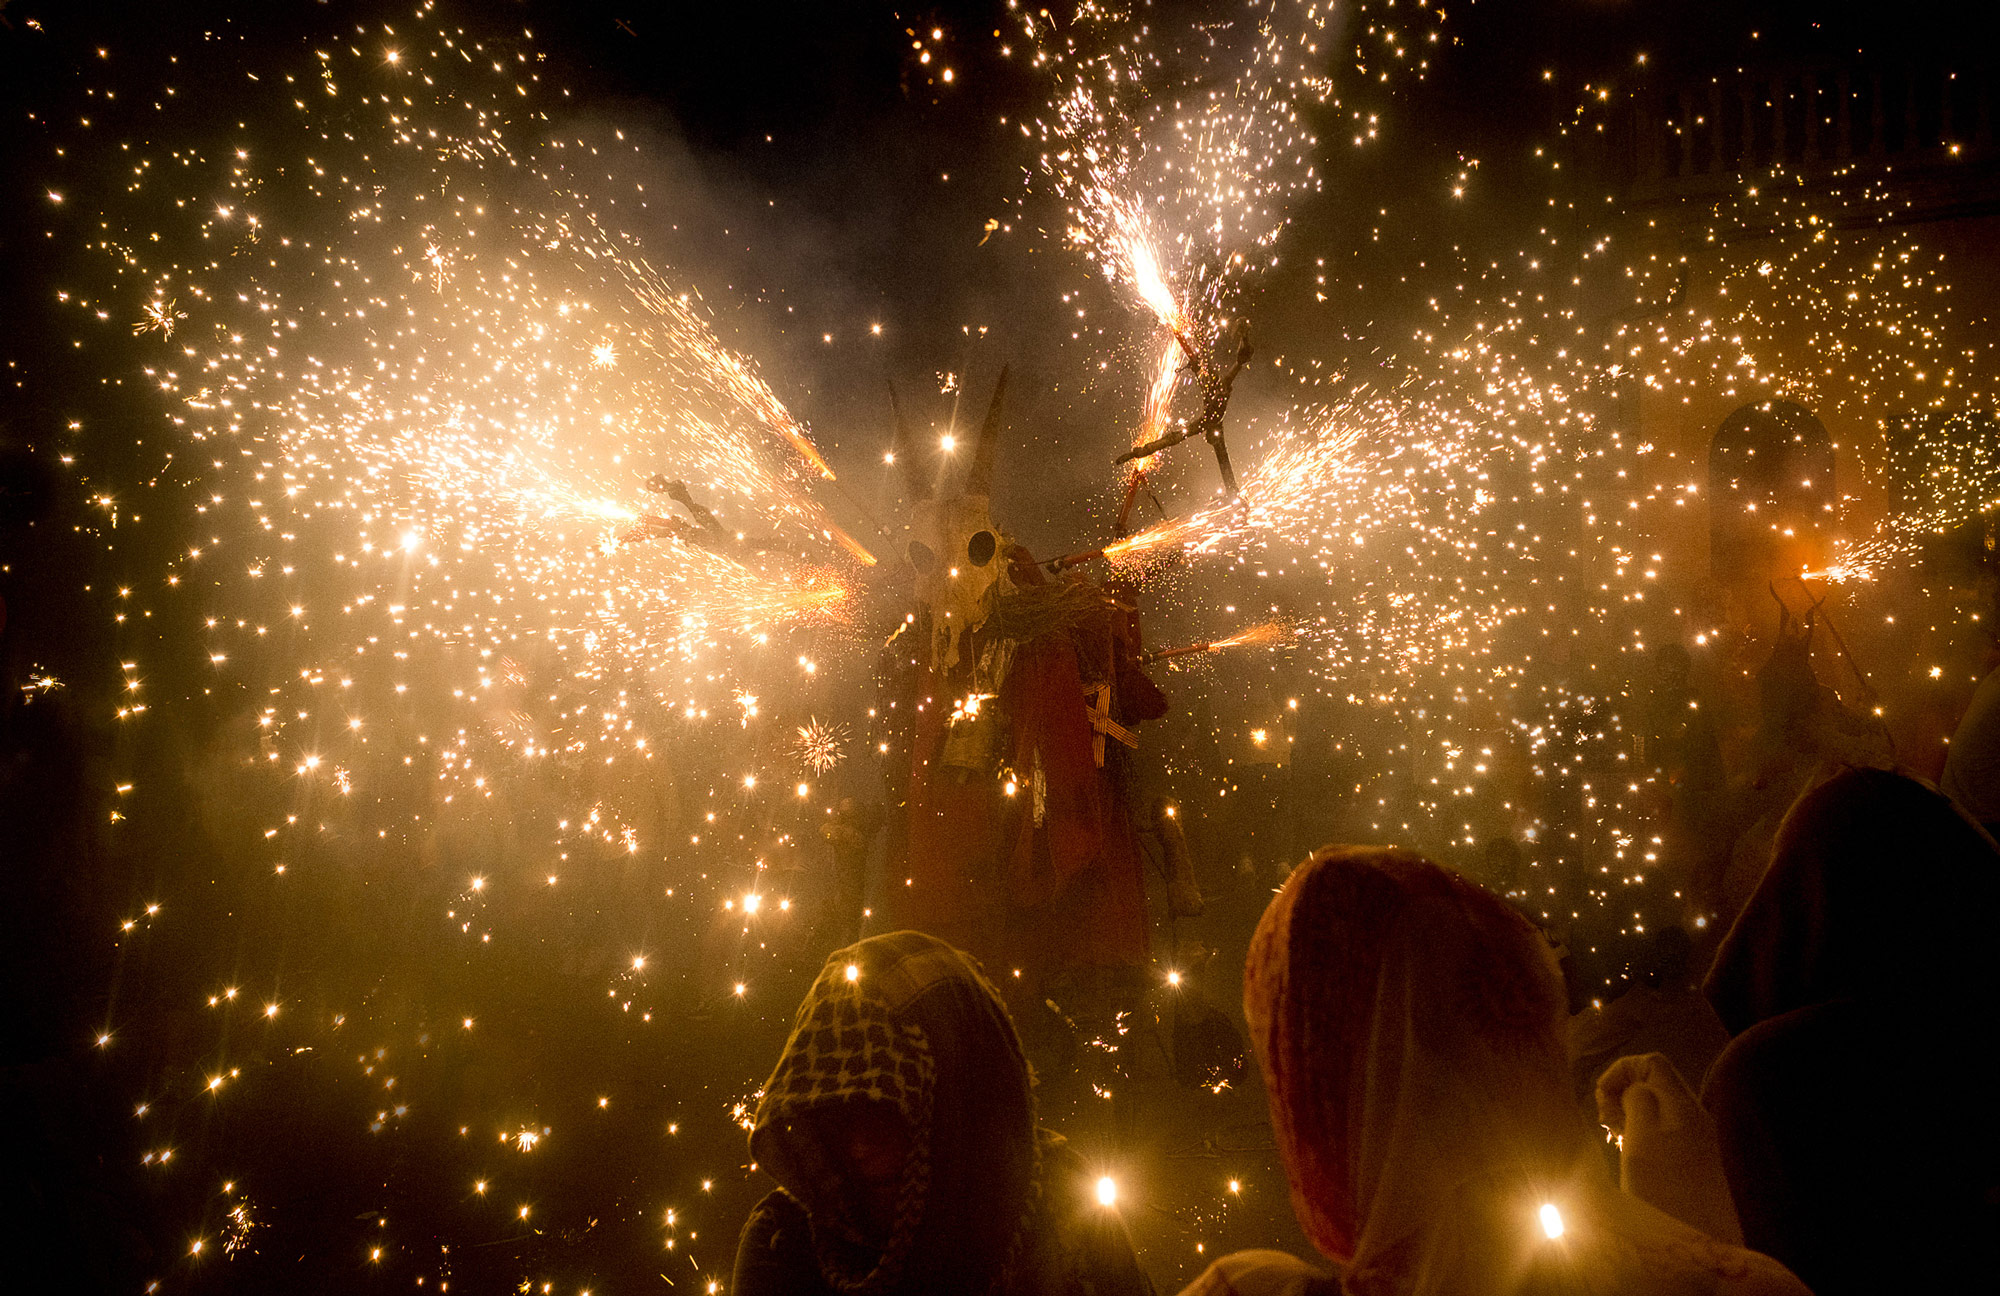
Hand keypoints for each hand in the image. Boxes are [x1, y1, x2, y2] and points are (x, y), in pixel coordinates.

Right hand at [1595, 1052, 1742, 1244]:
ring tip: (1617, 1141)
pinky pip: (1665, 1131)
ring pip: (1657, 1109)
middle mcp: (1695, 1117)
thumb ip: (1636, 1102)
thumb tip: (1634, 1089)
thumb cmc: (1665, 1189)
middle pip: (1655, 1084)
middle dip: (1623, 1095)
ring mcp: (1698, 1140)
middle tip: (1608, 1124)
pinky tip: (1632, 1157)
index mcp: (1682, 1105)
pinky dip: (1643, 1135)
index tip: (1602, 1099)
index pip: (1651, 1062)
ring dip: (1631, 1117)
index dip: (1620, 1071)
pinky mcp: (1695, 1162)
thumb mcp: (1641, 1138)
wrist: (1702, 1239)